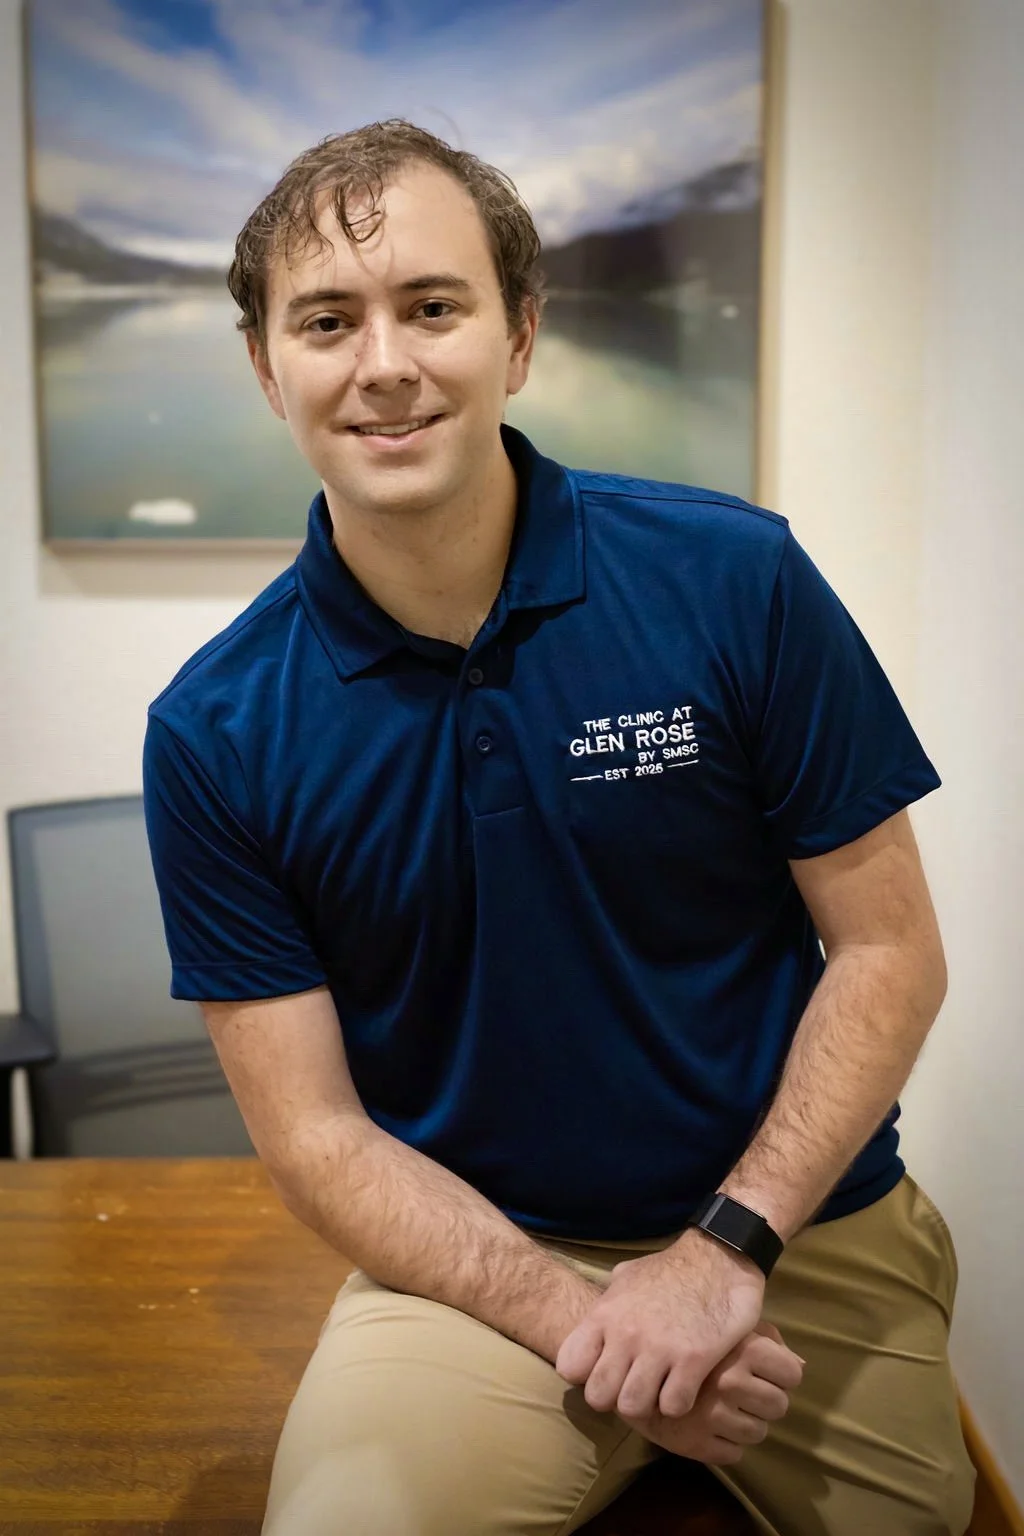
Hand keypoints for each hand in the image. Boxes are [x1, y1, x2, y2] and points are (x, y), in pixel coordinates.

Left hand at [555, 1229, 766, 1418]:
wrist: (719, 1258)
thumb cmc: (671, 1269)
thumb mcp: (628, 1276)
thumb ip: (609, 1300)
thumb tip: (598, 1309)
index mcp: (605, 1314)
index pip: (569, 1366)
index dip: (585, 1376)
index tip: (606, 1371)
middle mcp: (625, 1335)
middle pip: (598, 1397)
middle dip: (615, 1398)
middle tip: (634, 1387)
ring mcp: (659, 1349)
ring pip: (633, 1408)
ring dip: (647, 1405)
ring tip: (659, 1389)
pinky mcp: (693, 1360)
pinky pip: (673, 1406)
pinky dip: (679, 1403)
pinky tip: (686, 1386)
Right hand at [619, 1322, 803, 1466]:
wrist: (625, 1357)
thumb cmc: (681, 1333)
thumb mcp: (723, 1322)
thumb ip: (764, 1336)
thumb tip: (798, 1364)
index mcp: (741, 1347)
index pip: (791, 1374)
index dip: (782, 1376)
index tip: (764, 1374)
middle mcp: (730, 1380)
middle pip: (778, 1406)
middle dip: (764, 1402)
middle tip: (742, 1393)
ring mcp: (713, 1414)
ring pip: (758, 1433)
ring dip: (744, 1423)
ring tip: (721, 1407)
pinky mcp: (696, 1443)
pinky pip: (733, 1453)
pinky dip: (723, 1443)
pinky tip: (706, 1424)